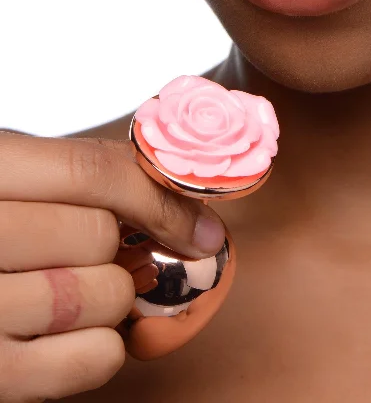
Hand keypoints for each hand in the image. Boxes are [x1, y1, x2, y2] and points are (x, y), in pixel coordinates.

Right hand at [0, 130, 225, 401]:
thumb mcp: (16, 179)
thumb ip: (85, 175)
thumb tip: (191, 210)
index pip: (90, 170)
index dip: (156, 195)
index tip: (196, 223)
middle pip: (99, 233)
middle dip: (110, 246)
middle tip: (80, 254)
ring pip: (107, 294)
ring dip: (107, 295)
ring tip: (62, 291)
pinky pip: (97, 356)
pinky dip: (99, 348)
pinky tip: (61, 335)